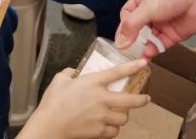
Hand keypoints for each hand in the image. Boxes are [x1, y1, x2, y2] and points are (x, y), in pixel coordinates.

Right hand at [27, 62, 149, 138]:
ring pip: (123, 118)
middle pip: (130, 100)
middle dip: (141, 100)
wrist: (49, 126)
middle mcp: (101, 99)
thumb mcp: (59, 80)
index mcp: (93, 82)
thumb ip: (69, 72)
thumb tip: (74, 71)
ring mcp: (101, 116)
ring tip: (119, 114)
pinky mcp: (99, 131)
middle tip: (146, 99)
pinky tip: (109, 126)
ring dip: (122, 116)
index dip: (133, 67)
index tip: (143, 64)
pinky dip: (113, 130)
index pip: (117, 72)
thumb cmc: (52, 103)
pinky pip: (114, 132)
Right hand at [115, 0, 195, 56]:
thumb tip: (120, 43)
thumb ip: (132, 25)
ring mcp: (162, 24)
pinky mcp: (173, 34)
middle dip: (131, 40)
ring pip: (148, 39)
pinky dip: (153, 51)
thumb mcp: (148, 6)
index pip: (127, 15)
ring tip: (135, 58)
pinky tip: (147, 56)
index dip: (123, 26)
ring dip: (141, 47)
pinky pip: (160, 45)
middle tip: (125, 53)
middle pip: (137, 29)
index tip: (120, 39)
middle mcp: (152, 12)